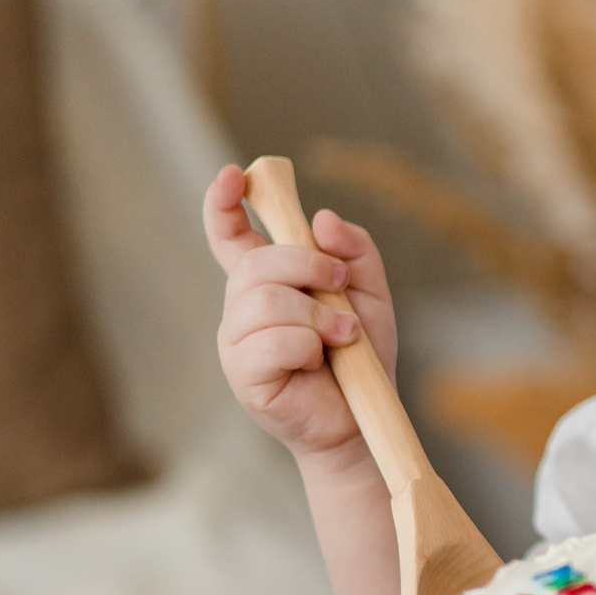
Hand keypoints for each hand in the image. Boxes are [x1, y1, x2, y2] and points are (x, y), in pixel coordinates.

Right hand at [204, 163, 397, 465]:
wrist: (364, 419)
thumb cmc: (361, 356)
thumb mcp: (370, 293)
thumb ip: (354, 250)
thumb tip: (322, 220)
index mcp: (267, 282)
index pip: (230, 235)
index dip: (225, 203)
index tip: (235, 174)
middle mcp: (243, 308)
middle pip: (256, 263)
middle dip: (305, 264)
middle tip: (340, 284)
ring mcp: (237, 342)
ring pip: (264, 300)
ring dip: (316, 313)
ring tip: (343, 335)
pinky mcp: (243, 375)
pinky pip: (270, 342)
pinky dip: (308, 344)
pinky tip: (323, 359)